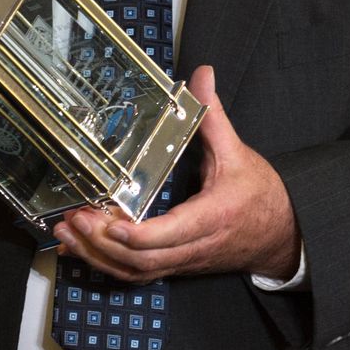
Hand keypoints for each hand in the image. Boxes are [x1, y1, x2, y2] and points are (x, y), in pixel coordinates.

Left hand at [52, 65, 300, 283]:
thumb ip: (213, 115)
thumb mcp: (238, 152)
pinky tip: (81, 251)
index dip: (135, 234)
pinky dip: (107, 265)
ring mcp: (184, 261)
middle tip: (73, 220)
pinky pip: (138, 274)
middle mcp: (194, 246)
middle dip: (103, 244)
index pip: (168, 235)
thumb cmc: (261, 195)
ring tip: (66, 235)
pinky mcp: (177, 266)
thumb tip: (202, 75)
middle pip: (143, 260)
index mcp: (210, 218)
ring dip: (98, 257)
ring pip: (136, 272)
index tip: (108, 220)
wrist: (283, 235)